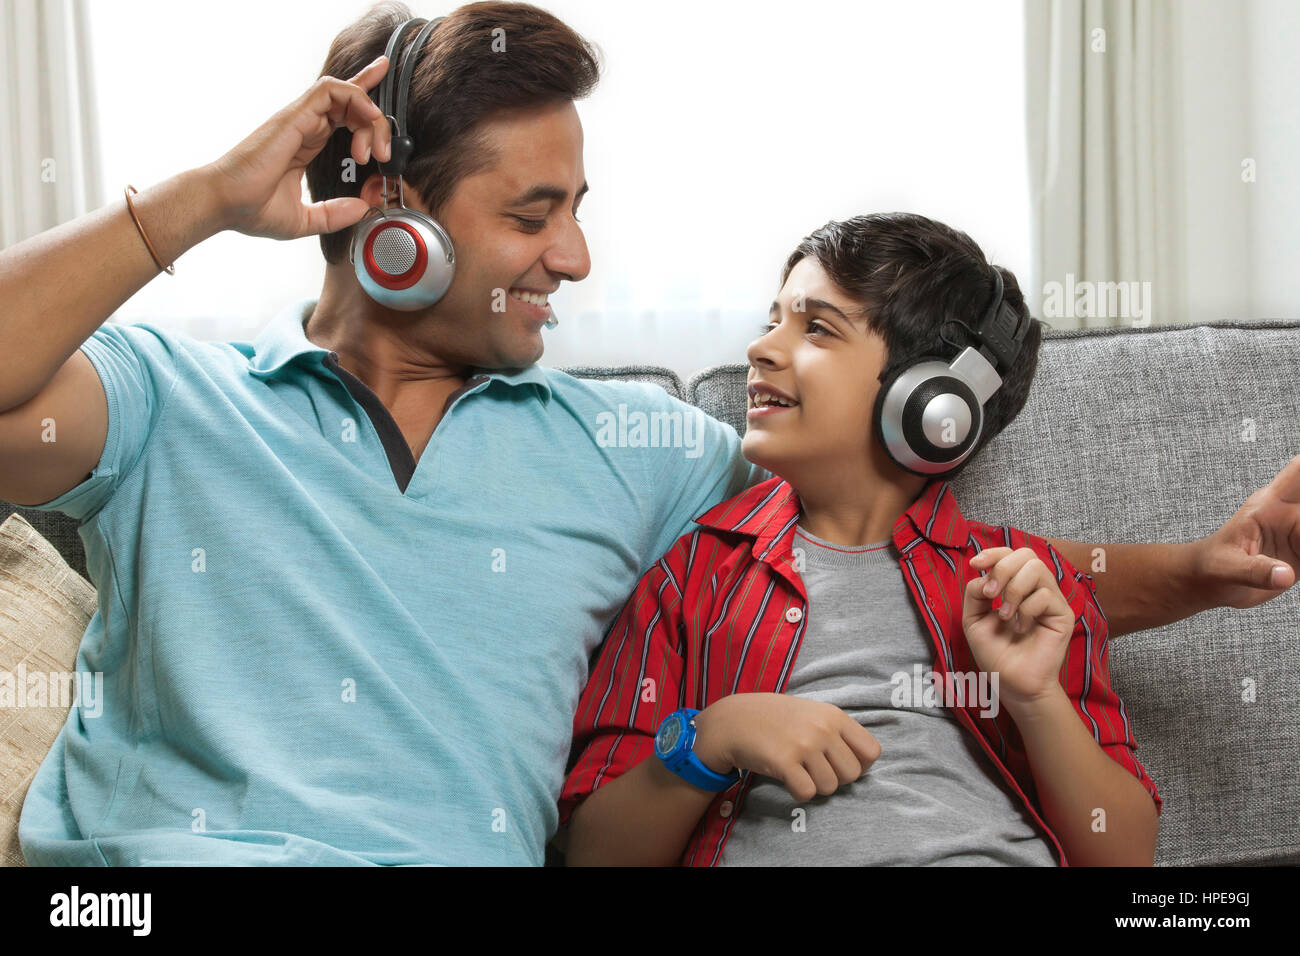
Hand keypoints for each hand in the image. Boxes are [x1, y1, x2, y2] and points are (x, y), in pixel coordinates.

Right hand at [203, 56, 393, 239]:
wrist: (224, 205)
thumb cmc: (251, 210)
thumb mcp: (305, 220)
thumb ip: (336, 214)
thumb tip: (364, 208)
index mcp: (307, 144)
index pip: (341, 114)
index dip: (365, 105)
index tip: (385, 110)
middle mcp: (304, 127)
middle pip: (350, 101)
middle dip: (377, 120)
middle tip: (383, 154)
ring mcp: (299, 119)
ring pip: (345, 94)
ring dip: (370, 114)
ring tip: (375, 149)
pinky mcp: (294, 116)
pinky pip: (331, 90)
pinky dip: (356, 100)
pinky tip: (367, 123)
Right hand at [692, 693, 880, 802]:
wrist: (733, 720)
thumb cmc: (774, 718)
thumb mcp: (811, 713)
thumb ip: (837, 731)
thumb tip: (864, 762)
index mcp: (834, 715)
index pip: (872, 752)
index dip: (859, 764)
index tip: (840, 764)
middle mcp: (822, 729)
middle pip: (852, 775)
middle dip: (835, 778)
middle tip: (815, 770)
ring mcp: (803, 745)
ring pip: (830, 787)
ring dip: (815, 786)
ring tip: (799, 771)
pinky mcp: (784, 762)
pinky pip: (807, 793)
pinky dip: (799, 792)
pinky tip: (788, 779)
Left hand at [964, 547, 1074, 710]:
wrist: (1010, 683)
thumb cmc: (995, 653)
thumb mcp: (973, 619)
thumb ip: (975, 592)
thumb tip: (983, 573)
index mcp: (1015, 586)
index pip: (1011, 554)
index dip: (993, 553)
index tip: (975, 564)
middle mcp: (1035, 589)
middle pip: (1026, 553)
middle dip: (1002, 569)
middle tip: (991, 594)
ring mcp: (1051, 600)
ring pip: (1036, 569)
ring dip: (1013, 590)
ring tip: (1005, 616)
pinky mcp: (1063, 614)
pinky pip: (1045, 595)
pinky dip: (1026, 610)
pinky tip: (1021, 628)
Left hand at [1191, 454, 1299, 609]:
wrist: (1206, 582)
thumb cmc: (1210, 565)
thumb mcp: (1226, 567)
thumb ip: (1253, 571)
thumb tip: (1284, 575)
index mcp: (1268, 504)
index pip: (1298, 471)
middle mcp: (1288, 514)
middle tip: (1297, 535)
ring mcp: (1298, 533)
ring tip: (1295, 551)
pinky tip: (1293, 567)